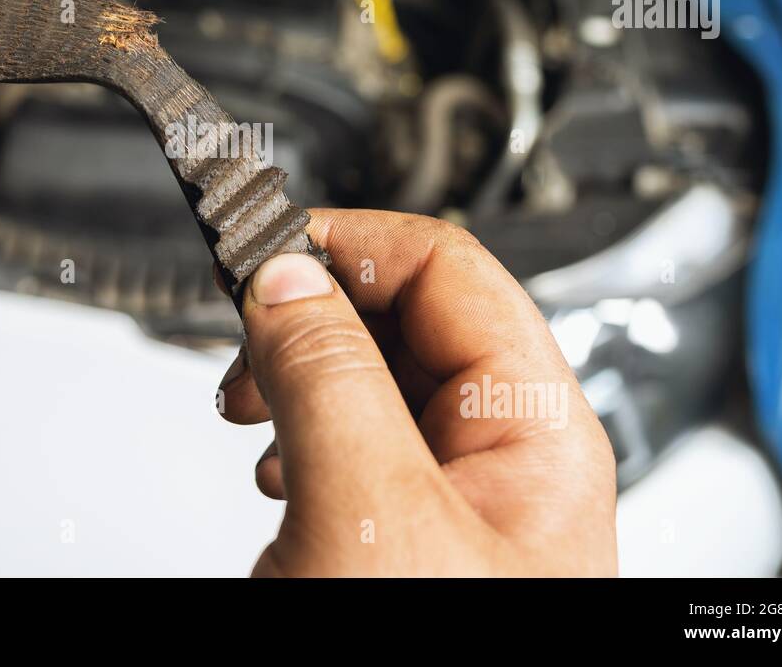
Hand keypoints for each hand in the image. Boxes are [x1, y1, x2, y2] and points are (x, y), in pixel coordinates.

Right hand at [217, 209, 616, 575]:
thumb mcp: (370, 512)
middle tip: (245, 337)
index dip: (352, 243)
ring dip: (298, 372)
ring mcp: (454, 503)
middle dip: (313, 312)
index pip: (449, 269)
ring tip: (250, 406)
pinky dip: (298, 432)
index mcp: (536, 436)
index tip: (264, 248)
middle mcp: (505, 461)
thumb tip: (289, 279)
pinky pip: (353, 445)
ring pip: (373, 380)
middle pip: (407, 317)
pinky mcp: (401, 536)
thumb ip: (330, 381)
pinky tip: (274, 465)